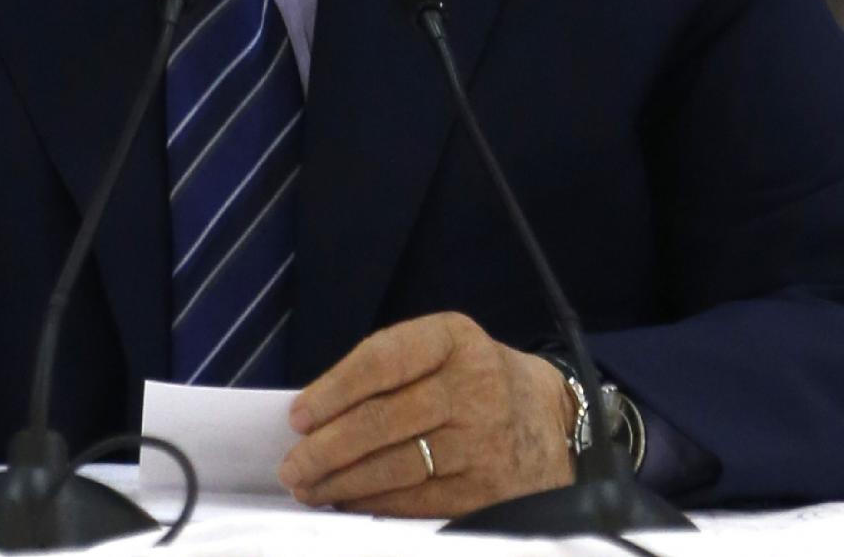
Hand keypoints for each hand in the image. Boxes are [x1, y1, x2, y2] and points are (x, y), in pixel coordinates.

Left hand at [278, 313, 576, 517]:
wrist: (552, 421)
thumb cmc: (476, 379)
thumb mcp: (444, 349)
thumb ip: (388, 370)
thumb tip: (315, 415)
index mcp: (454, 339)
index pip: (383, 360)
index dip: (333, 390)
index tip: (297, 417)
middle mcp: (474, 386)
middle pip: (383, 420)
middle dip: (326, 448)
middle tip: (291, 465)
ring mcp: (483, 441)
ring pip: (396, 466)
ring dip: (342, 482)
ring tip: (308, 488)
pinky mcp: (487, 489)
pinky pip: (418, 501)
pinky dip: (375, 505)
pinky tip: (347, 503)